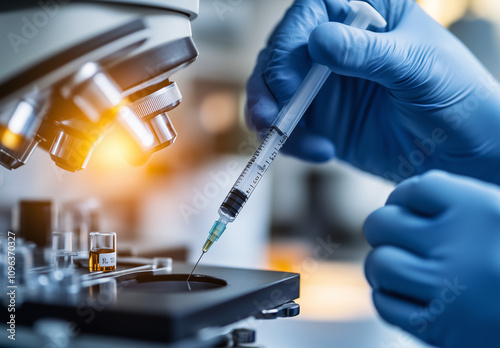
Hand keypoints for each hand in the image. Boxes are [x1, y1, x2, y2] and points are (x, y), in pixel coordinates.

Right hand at [246, 0, 499, 183]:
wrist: (459, 151)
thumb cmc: (453, 95)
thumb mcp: (416, 67)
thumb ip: (368, 53)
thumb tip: (319, 40)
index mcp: (362, 13)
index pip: (308, 14)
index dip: (287, 44)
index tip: (287, 83)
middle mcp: (336, 44)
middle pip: (280, 52)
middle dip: (268, 87)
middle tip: (271, 119)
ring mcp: (324, 82)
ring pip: (273, 89)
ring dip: (268, 115)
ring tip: (281, 139)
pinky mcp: (321, 117)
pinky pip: (287, 124)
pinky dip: (291, 141)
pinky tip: (320, 151)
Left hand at [364, 170, 499, 346]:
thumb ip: (463, 203)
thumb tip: (406, 199)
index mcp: (481, 210)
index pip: (415, 188)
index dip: (404, 197)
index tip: (408, 208)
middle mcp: (461, 246)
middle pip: (383, 223)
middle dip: (384, 229)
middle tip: (396, 238)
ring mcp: (448, 289)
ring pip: (379, 265)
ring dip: (382, 266)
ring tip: (397, 268)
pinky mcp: (439, 327)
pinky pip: (385, 305)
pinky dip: (388, 298)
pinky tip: (407, 294)